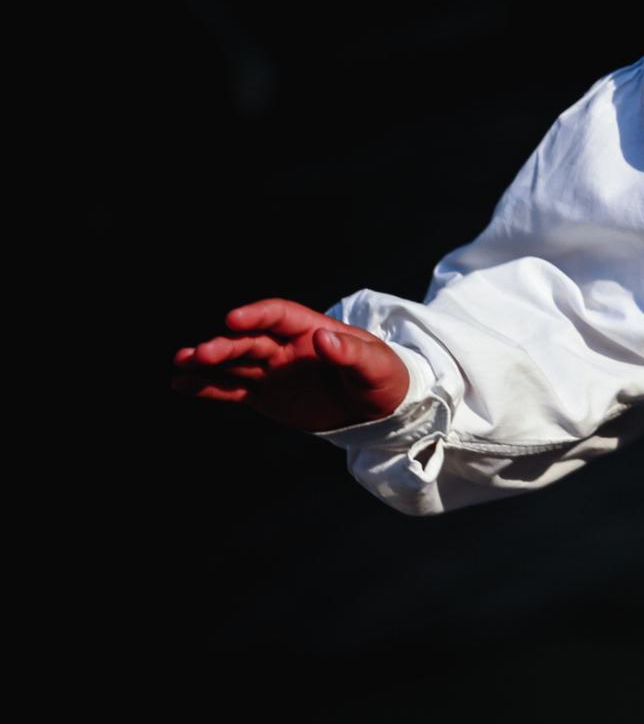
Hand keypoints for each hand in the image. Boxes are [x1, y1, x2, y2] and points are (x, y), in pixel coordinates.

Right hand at [171, 298, 411, 433]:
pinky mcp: (264, 394)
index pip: (278, 315)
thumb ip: (351, 352)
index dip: (255, 315)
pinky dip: (207, 387)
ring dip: (205, 363)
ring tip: (179, 366)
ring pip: (233, 363)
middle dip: (223, 345)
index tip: (232, 320)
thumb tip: (323, 338)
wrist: (381, 408)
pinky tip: (181, 385)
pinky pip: (231, 389)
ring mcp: (272, 370)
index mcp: (311, 331)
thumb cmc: (384, 378)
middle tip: (198, 354)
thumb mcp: (377, 366)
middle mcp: (285, 346)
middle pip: (248, 340)